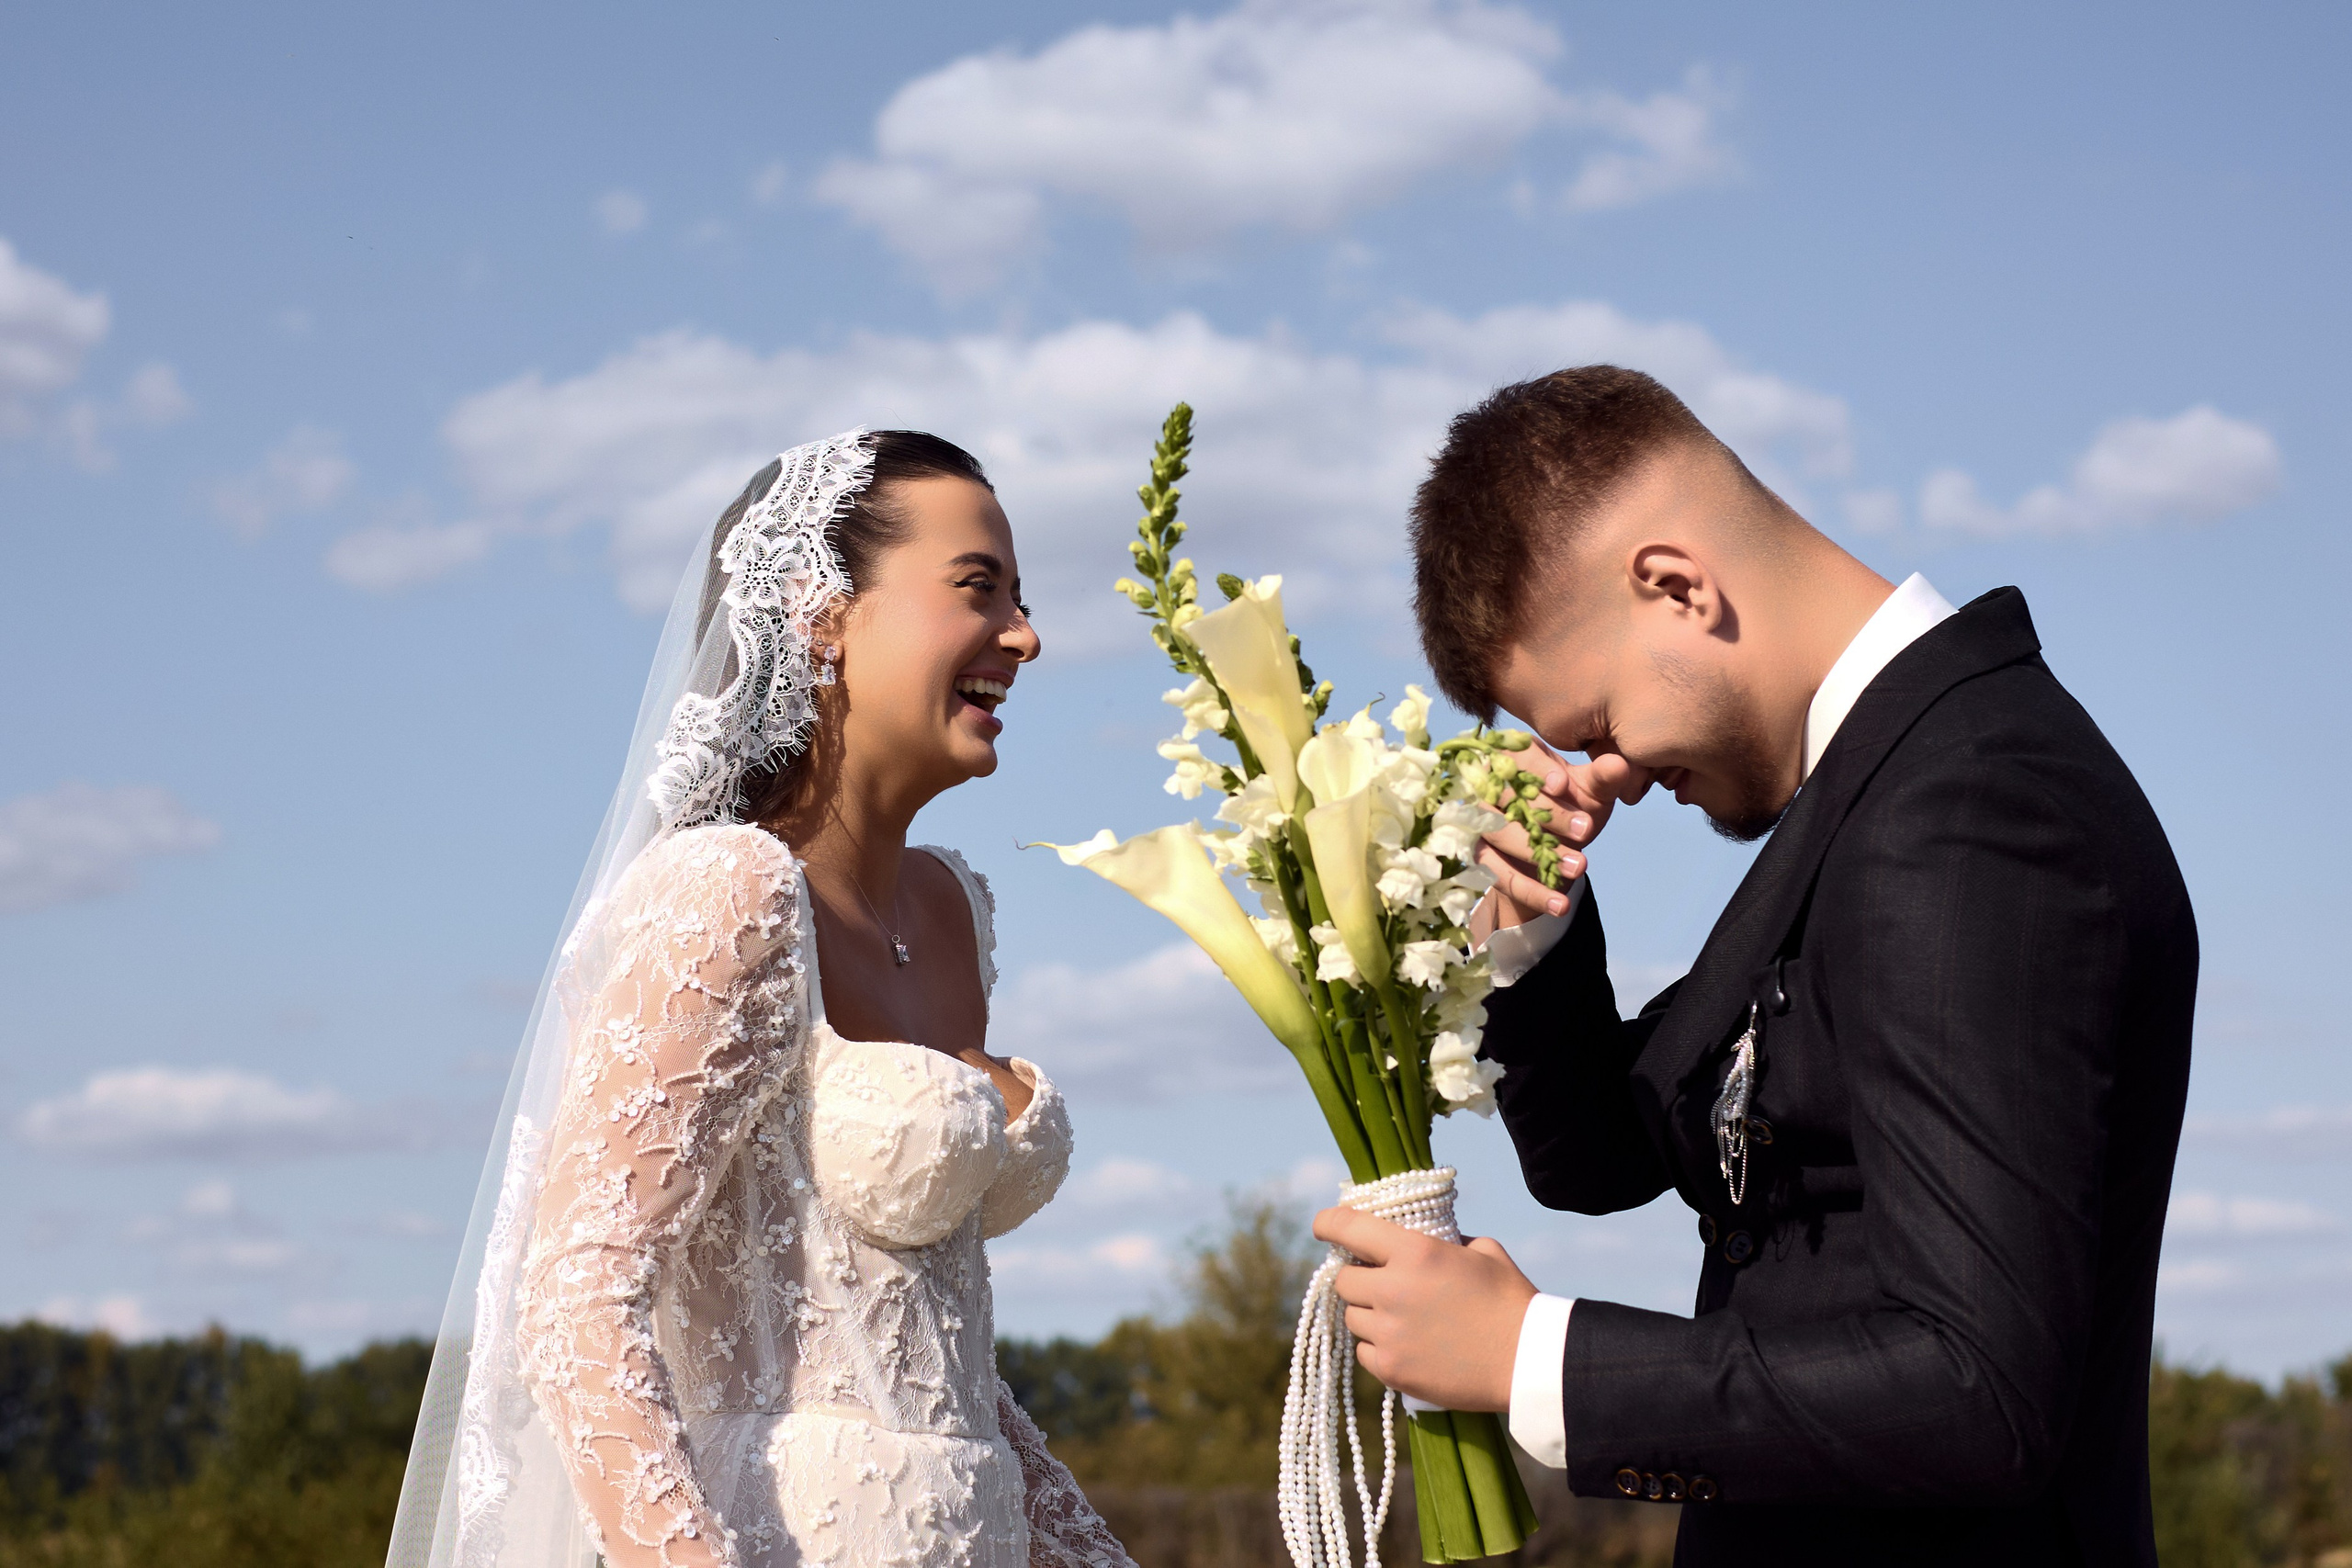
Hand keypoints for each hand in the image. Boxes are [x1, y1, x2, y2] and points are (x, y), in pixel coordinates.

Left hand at [1312, 1207, 1538, 1412]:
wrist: (1528, 1363)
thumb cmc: (1511, 1301)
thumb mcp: (1482, 1250)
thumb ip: (1442, 1241)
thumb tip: (1418, 1239)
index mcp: (1414, 1252)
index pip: (1348, 1228)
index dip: (1328, 1223)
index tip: (1323, 1224)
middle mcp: (1393, 1290)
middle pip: (1343, 1280)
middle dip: (1358, 1278)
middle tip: (1381, 1283)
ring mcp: (1389, 1333)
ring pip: (1351, 1318)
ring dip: (1368, 1314)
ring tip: (1401, 1318)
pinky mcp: (1392, 1370)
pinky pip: (1364, 1352)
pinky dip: (1378, 1347)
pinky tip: (1407, 1345)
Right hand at [1474, 743, 1654, 934]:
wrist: (1553, 843)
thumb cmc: (1571, 804)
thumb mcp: (1590, 792)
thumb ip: (1603, 778)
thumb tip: (1619, 765)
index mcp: (1512, 756)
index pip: (1518, 759)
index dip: (1537, 771)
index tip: (1562, 785)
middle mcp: (1486, 787)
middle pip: (1507, 798)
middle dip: (1547, 815)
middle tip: (1585, 830)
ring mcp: (1479, 823)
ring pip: (1500, 836)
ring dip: (1537, 854)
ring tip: (1579, 867)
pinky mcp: (1479, 858)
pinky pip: (1501, 877)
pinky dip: (1532, 893)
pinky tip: (1561, 905)